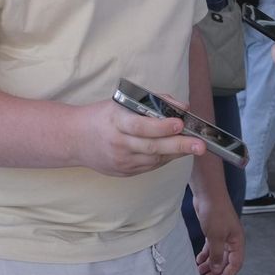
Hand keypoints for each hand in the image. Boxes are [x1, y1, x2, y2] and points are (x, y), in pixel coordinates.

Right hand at [71, 99, 204, 176]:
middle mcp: (118, 143)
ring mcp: (121, 161)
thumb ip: (153, 102)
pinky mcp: (124, 172)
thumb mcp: (122, 102)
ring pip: (154, 159)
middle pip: (152, 147)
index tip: (179, 124)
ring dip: (176, 153)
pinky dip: (165, 158)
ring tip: (194, 147)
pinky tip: (175, 151)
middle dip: (179, 146)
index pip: (141, 126)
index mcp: (115, 121)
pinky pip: (150, 166)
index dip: (161, 127)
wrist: (75, 139)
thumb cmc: (102, 116)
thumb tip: (182, 107)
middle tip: (200, 145)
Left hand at [192, 190, 243, 274]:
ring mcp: (222, 236)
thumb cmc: (215, 212)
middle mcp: (231, 240)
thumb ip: (216, 255)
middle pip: (225, 261)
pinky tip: (198, 261)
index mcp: (237, 241)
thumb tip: (216, 270)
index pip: (236, 264)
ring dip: (209, 265)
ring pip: (217, 256)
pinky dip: (205, 256)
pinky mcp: (213, 232)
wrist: (208, 194)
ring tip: (200, 274)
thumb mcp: (216, 237)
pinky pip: (211, 248)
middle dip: (216, 272)